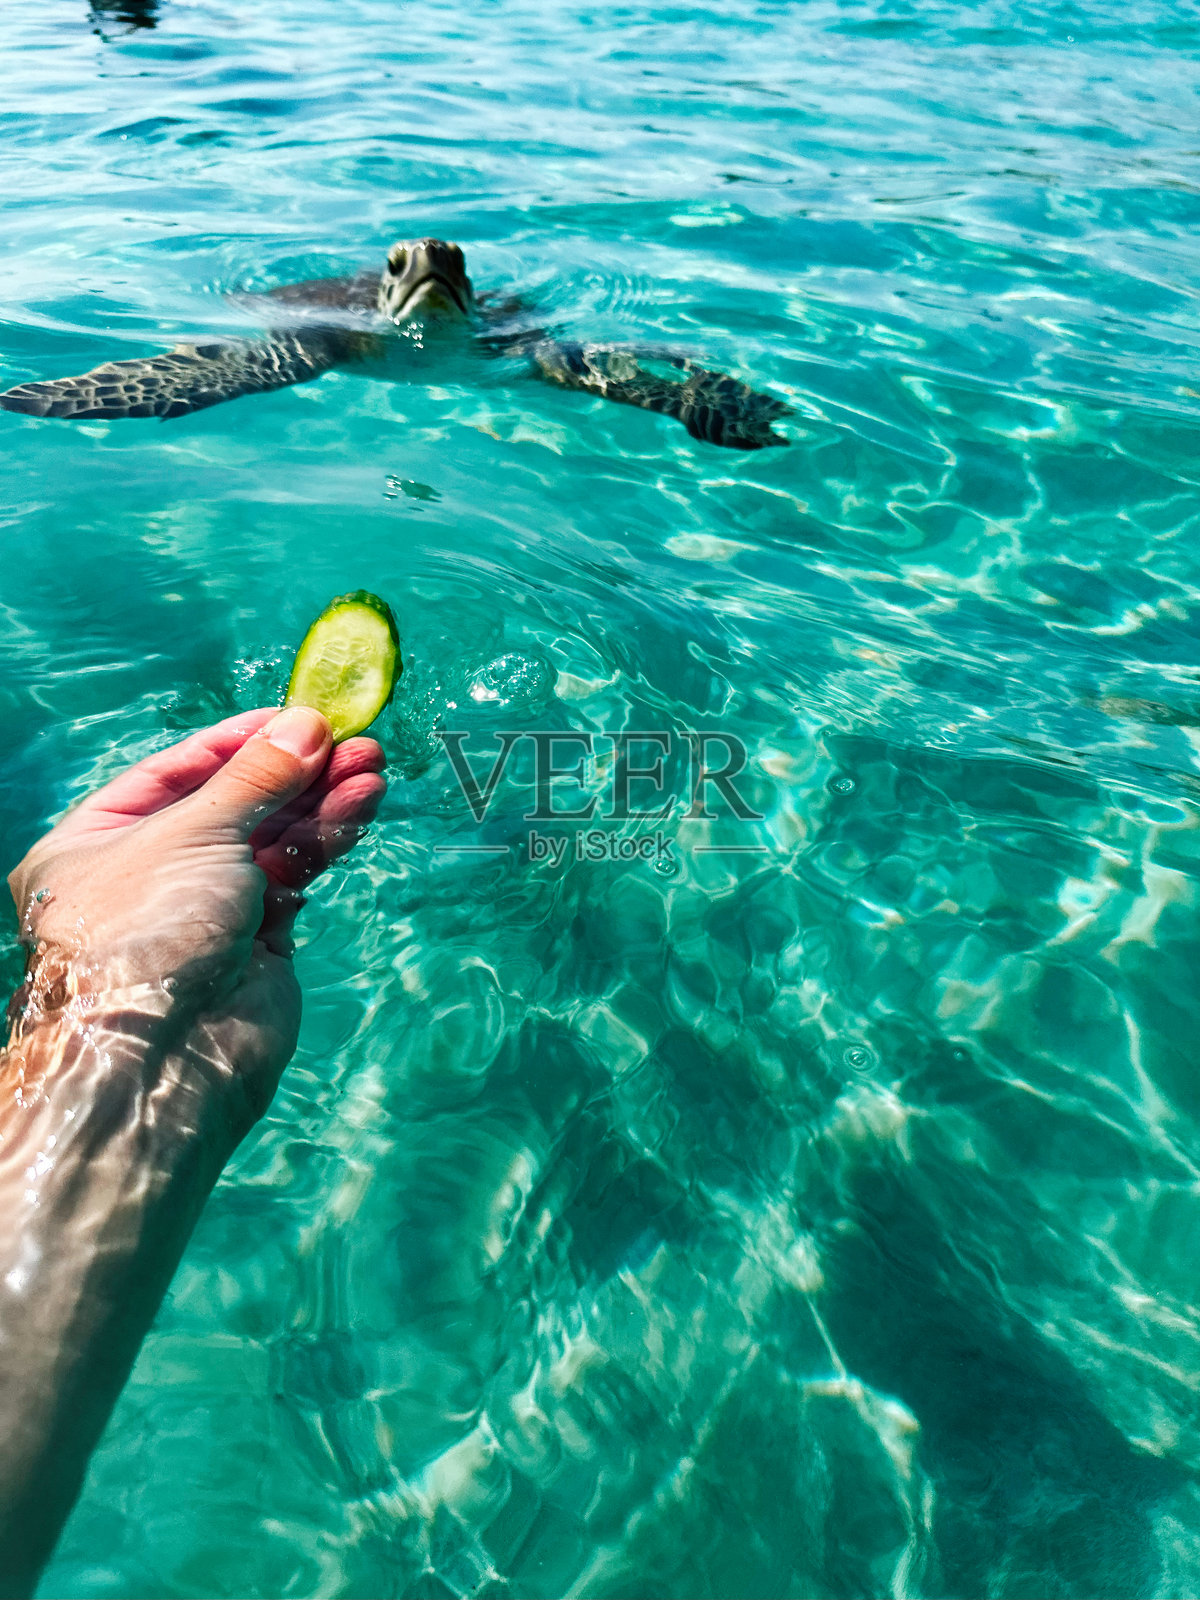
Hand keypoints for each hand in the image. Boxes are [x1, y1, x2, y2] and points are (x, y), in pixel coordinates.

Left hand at [7, 705, 384, 1125]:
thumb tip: (308, 725)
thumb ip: (256, 777)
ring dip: (321, 800)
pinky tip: (361, 806)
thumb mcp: (194, 833)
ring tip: (372, 765)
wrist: (162, 1059)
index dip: (241, 739)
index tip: (300, 714)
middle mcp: (148, 870)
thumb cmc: (145, 933)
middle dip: (295, 769)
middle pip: (233, 801)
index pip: (176, 770)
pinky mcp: (255, 942)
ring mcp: (204, 908)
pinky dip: (326, 841)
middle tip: (355, 738)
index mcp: (96, 839)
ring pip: (271, 838)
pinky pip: (293, 876)